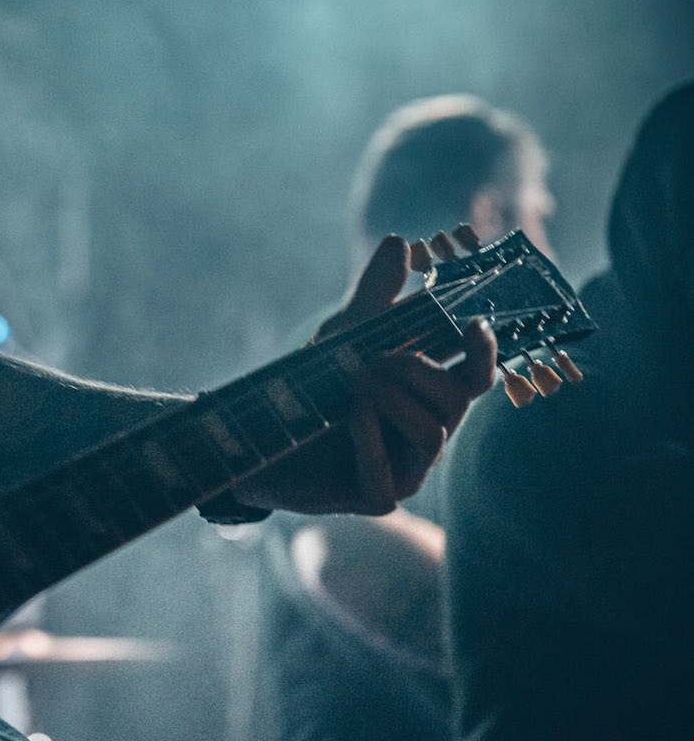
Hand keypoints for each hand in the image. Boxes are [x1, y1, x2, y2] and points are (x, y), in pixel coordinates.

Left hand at [241, 234, 495, 515]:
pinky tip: (345, 418)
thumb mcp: (342, 336)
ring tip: (354, 387)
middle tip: (370, 360)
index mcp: (428, 397)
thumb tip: (397, 241)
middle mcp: (427, 434)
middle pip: (456, 400)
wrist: (257, 440)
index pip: (475, 377)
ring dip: (392, 400)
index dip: (484, 352)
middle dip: (414, 368)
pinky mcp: (378, 499)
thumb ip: (373, 294)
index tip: (474, 323)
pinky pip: (389, 470)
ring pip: (433, 433)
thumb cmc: (312, 390)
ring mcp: (406, 471)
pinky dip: (366, 436)